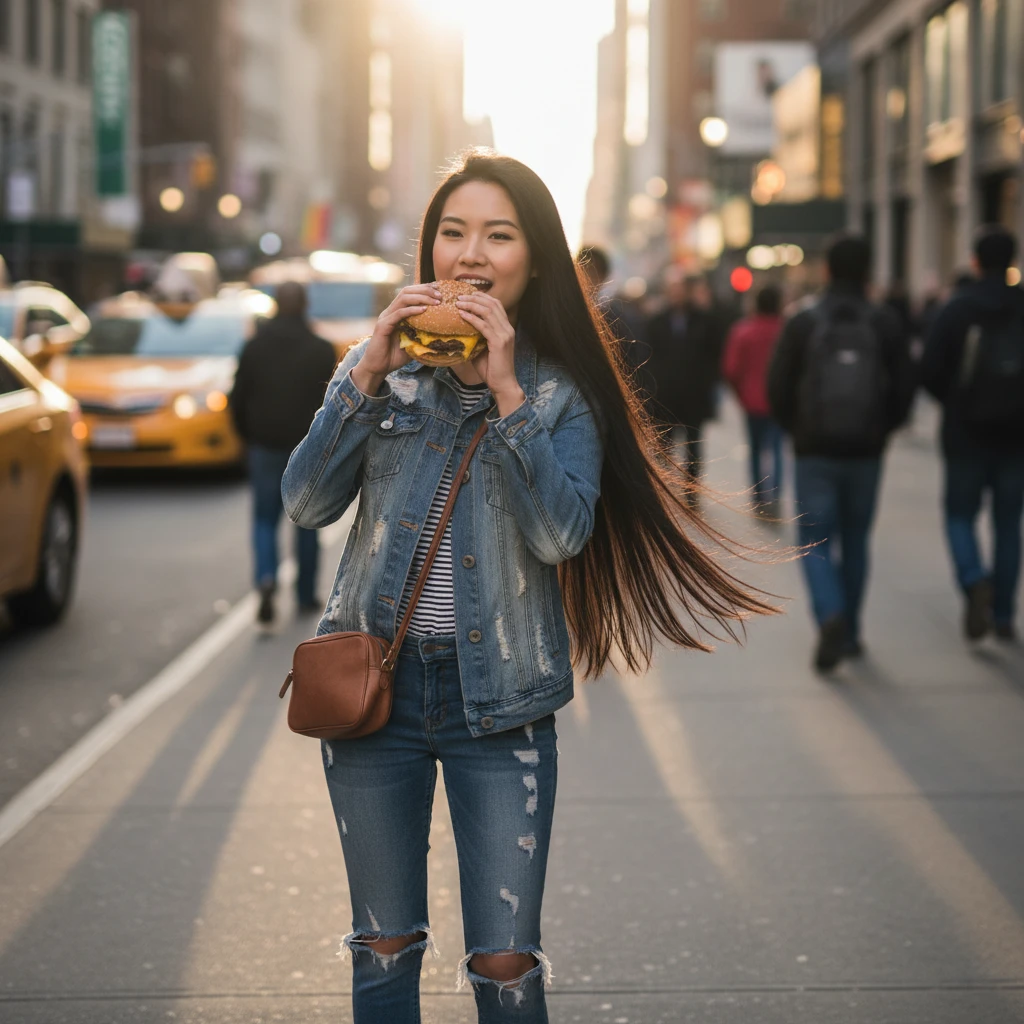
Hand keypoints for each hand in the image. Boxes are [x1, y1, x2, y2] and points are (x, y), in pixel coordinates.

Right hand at [352, 283, 441, 393]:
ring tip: (435, 302)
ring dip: (421, 298)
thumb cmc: (395, 356)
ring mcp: (386, 317)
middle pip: (407, 291)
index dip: (424, 289)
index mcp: (396, 313)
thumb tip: (443, 333)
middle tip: (440, 295)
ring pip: (403, 299)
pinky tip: (423, 310)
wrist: (378, 368)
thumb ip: (423, 334)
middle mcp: (390, 312)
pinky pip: (398, 314)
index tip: (440, 291)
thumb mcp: (414, 342)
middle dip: (425, 290)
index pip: (410, 293)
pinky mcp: (382, 326)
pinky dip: (411, 310)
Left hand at [456, 291, 524, 412]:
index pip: (496, 305)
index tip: (467, 295)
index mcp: (506, 328)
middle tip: (460, 296)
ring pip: (488, 311)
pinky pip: (484, 326)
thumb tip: (458, 330)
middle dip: (475, 298)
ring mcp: (505, 335)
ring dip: (472, 305)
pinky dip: (472, 318)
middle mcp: (508, 328)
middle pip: (492, 304)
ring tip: (459, 303)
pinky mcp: (499, 342)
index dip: (482, 297)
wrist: (502, 384)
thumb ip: (475, 338)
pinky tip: (462, 315)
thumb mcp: (482, 350)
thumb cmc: (491, 369)